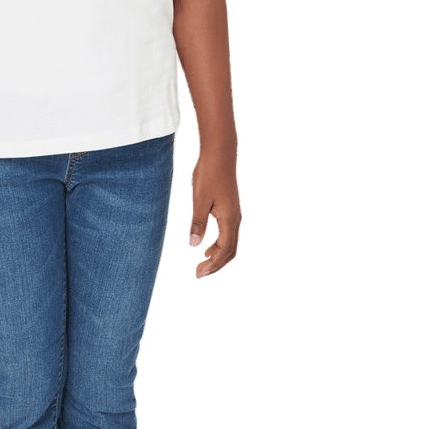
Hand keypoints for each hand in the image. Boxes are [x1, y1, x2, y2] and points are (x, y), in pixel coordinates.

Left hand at [187, 151, 241, 279]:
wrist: (220, 154)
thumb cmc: (208, 174)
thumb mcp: (199, 199)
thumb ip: (198, 223)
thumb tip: (194, 246)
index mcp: (229, 219)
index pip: (224, 250)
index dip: (212, 265)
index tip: (198, 273)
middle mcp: (236, 220)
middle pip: (230, 251)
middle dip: (216, 265)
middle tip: (198, 274)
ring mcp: (235, 215)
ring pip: (230, 244)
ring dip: (217, 256)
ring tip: (201, 264)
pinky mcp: (231, 211)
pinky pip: (228, 235)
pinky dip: (219, 246)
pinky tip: (206, 247)